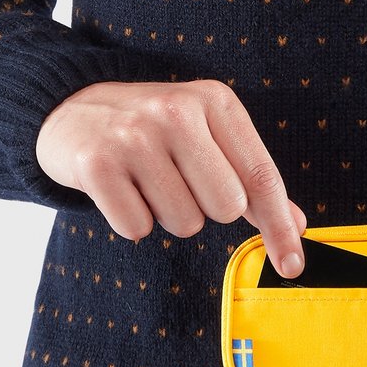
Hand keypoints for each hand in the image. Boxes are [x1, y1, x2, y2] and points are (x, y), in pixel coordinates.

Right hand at [36, 80, 306, 277]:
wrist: (68, 109)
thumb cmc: (150, 131)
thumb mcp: (206, 137)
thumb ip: (251, 180)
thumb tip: (298, 227)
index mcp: (214, 101)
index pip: (261, 178)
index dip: (280, 227)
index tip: (292, 265)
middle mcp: (176, 111)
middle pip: (226, 208)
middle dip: (205, 210)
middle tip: (177, 183)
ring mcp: (134, 136)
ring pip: (183, 223)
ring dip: (166, 215)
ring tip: (145, 182)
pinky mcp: (97, 164)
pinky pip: (137, 228)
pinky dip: (130, 220)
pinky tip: (120, 189)